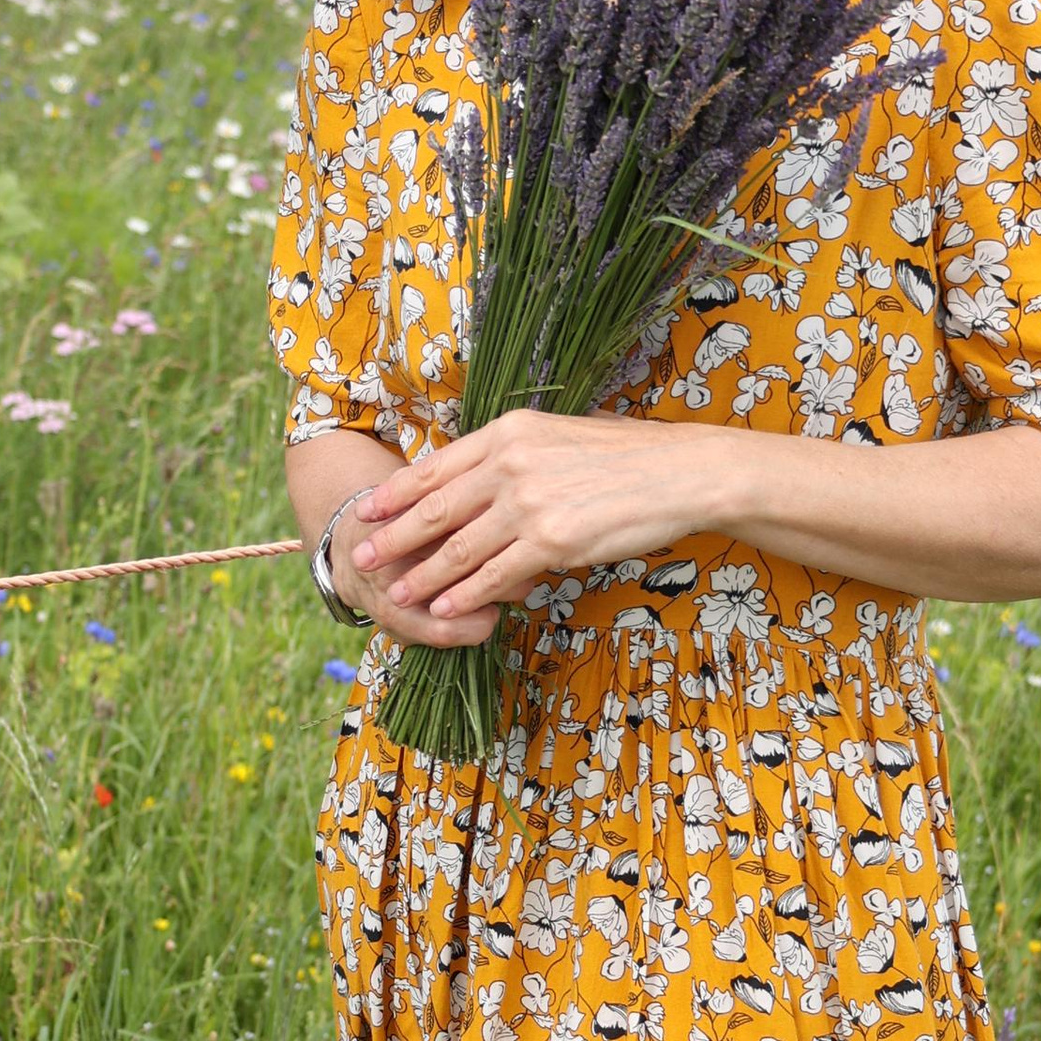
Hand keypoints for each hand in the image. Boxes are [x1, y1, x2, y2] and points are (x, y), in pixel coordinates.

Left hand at [348, 412, 725, 626]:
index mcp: (509, 432)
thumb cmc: (624, 458)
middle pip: (435, 507)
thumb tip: (477, 476)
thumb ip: (513, 454)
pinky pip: (494, 574)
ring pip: (458, 547)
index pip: (438, 466)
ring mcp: (529, 503)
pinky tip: (441, 608)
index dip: (397, 492)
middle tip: (361, 557)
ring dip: (420, 575)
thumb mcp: (558, 436)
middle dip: (392, 536)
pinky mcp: (551, 541)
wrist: (679, 473)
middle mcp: (510, 463)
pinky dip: (463, 595)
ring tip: (394, 594)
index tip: (367, 509)